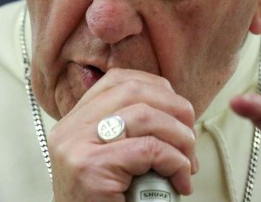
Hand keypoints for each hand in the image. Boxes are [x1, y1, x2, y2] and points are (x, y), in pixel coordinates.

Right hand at [48, 68, 196, 201]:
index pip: (119, 80)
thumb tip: (176, 111)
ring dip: (181, 138)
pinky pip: (149, 150)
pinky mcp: (90, 168)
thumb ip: (128, 132)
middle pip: (134, 92)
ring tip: (188, 162)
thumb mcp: (111, 159)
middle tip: (190, 137)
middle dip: (175, 109)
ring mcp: (77, 146)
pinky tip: (180, 179)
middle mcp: (70, 129)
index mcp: (74, 121)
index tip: (178, 110)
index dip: (157, 88)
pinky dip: (176, 162)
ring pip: (146, 117)